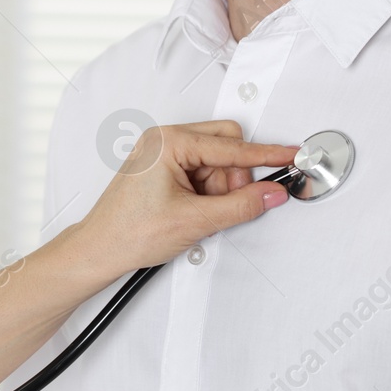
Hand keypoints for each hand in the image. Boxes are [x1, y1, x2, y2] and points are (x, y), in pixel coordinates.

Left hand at [70, 121, 297, 278]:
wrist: (100, 250)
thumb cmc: (130, 232)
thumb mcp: (195, 221)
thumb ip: (241, 205)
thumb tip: (270, 193)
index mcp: (169, 142)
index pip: (231, 145)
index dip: (266, 155)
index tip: (290, 156)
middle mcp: (165, 140)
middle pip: (226, 146)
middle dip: (235, 178)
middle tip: (230, 205)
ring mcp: (163, 153)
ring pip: (217, 163)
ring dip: (220, 190)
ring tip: (200, 214)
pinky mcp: (164, 169)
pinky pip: (202, 173)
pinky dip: (208, 193)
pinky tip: (195, 211)